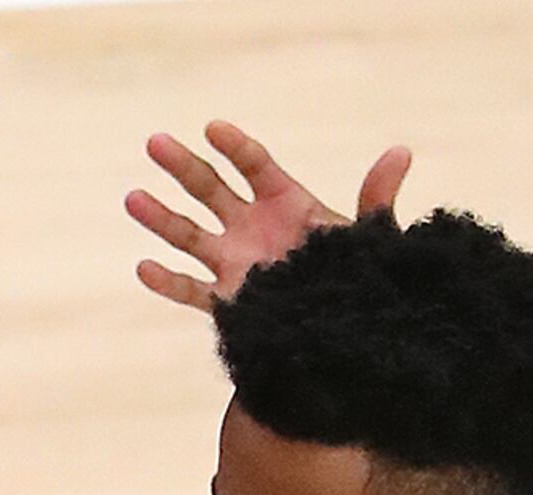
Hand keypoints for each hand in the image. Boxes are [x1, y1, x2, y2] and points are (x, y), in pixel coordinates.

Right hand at [127, 121, 408, 313]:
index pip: (253, 164)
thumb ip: (377, 198)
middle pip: (209, 189)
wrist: (341, 326)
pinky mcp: (225, 301)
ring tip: (132, 197)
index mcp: (284, 201)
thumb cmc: (357, 274)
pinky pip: (190, 291)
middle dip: (182, 166)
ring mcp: (233, 262)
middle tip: (154, 143)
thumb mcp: (370, 236)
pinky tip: (144, 268)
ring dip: (160, 217)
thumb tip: (400, 153)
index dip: (234, 146)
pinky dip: (167, 283)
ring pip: (189, 235)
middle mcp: (250, 226)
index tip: (211, 129)